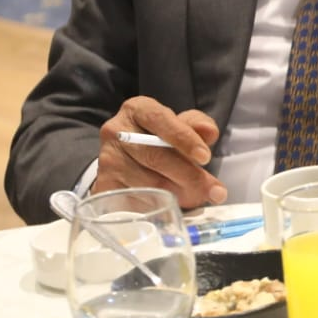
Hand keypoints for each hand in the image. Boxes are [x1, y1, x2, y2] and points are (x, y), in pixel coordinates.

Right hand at [94, 96, 224, 208]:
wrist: (129, 156)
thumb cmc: (161, 137)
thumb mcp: (181, 124)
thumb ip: (199, 125)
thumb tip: (210, 133)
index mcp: (138, 109)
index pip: (160, 120)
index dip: (184, 139)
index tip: (206, 157)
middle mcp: (116, 131)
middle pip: (155, 156)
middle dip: (189, 176)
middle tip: (214, 191)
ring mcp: (107, 160)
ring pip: (147, 183)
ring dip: (177, 195)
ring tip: (197, 198)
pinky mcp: (104, 185)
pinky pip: (134, 201)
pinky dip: (156, 207)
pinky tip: (171, 207)